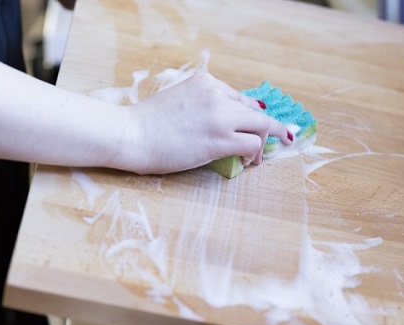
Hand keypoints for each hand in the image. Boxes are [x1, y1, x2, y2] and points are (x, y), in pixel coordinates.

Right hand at [122, 72, 292, 174]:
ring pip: (261, 127)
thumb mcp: (179, 99)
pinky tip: (249, 163)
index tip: (258, 126)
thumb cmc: (148, 123)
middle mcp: (217, 94)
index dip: (251, 115)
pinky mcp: (220, 139)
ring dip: (263, 144)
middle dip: (268, 129)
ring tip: (256, 160)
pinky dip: (255, 155)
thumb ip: (203, 103)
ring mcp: (220, 116)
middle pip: (256, 112)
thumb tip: (227, 120)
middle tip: (273, 143)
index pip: (239, 98)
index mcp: (206, 82)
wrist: (130, 134)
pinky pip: (252, 145)